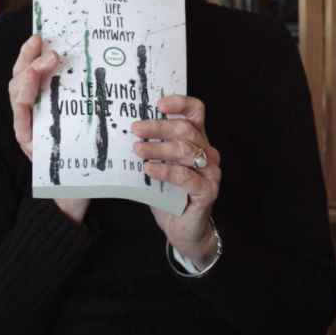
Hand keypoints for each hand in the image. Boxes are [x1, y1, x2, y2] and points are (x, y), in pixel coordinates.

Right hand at [8, 34, 88, 226]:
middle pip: (20, 79)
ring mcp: (28, 129)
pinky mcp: (30, 146)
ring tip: (41, 68)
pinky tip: (25, 102)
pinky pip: (21, 126)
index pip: (31, 71)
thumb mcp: (91, 114)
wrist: (81, 190)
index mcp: (43, 101)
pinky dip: (22, 112)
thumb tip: (104, 58)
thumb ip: (88, 92)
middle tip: (48, 48)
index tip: (40, 36)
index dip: (30, 52)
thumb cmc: (88, 149)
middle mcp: (31, 112)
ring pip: (17, 98)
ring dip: (27, 81)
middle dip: (30, 60)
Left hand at [132, 95, 220, 269]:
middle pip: (187, 130)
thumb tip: (125, 134)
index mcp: (197, 141)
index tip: (159, 103)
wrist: (184, 230)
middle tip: (136, 128)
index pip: (196, 113)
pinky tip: (149, 169)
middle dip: (159, 126)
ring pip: (185, 151)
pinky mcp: (207, 192)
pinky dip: (165, 171)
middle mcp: (207, 153)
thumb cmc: (170, 196)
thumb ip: (151, 149)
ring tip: (137, 149)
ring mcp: (210, 173)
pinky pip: (186, 177)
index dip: (180, 103)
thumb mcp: (158, 167)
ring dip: (158, 148)